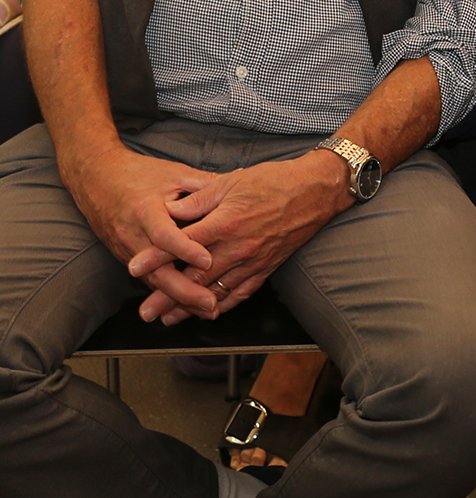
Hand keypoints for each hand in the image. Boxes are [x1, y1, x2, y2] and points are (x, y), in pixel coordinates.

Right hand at [65, 148, 221, 317]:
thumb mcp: (174, 174)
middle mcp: (133, 235)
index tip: (208, 260)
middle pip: (156, 271)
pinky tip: (189, 304)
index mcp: (145, 210)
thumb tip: (240, 182)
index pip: (165, 235)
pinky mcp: (127, 258)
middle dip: (184, 291)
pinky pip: (149, 279)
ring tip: (206, 310)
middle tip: (210, 304)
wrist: (96, 179)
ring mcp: (127, 250)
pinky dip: (168, 293)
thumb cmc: (140, 174)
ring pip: (153, 281)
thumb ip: (204, 185)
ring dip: (178, 298)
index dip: (186, 249)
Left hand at [130, 152, 348, 323]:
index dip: (156, 257)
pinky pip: (241, 293)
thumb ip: (198, 200)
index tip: (134, 268)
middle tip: (145, 312)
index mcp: (226, 222)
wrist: (315, 191)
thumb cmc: (273, 182)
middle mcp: (238, 247)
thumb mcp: (230, 182)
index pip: (182, 244)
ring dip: (189, 308)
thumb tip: (169, 211)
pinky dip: (222, 305)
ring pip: (215, 291)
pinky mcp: (266, 268)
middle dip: (166, 296)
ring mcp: (253, 261)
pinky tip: (208, 313)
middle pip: (195, 278)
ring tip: (167, 319)